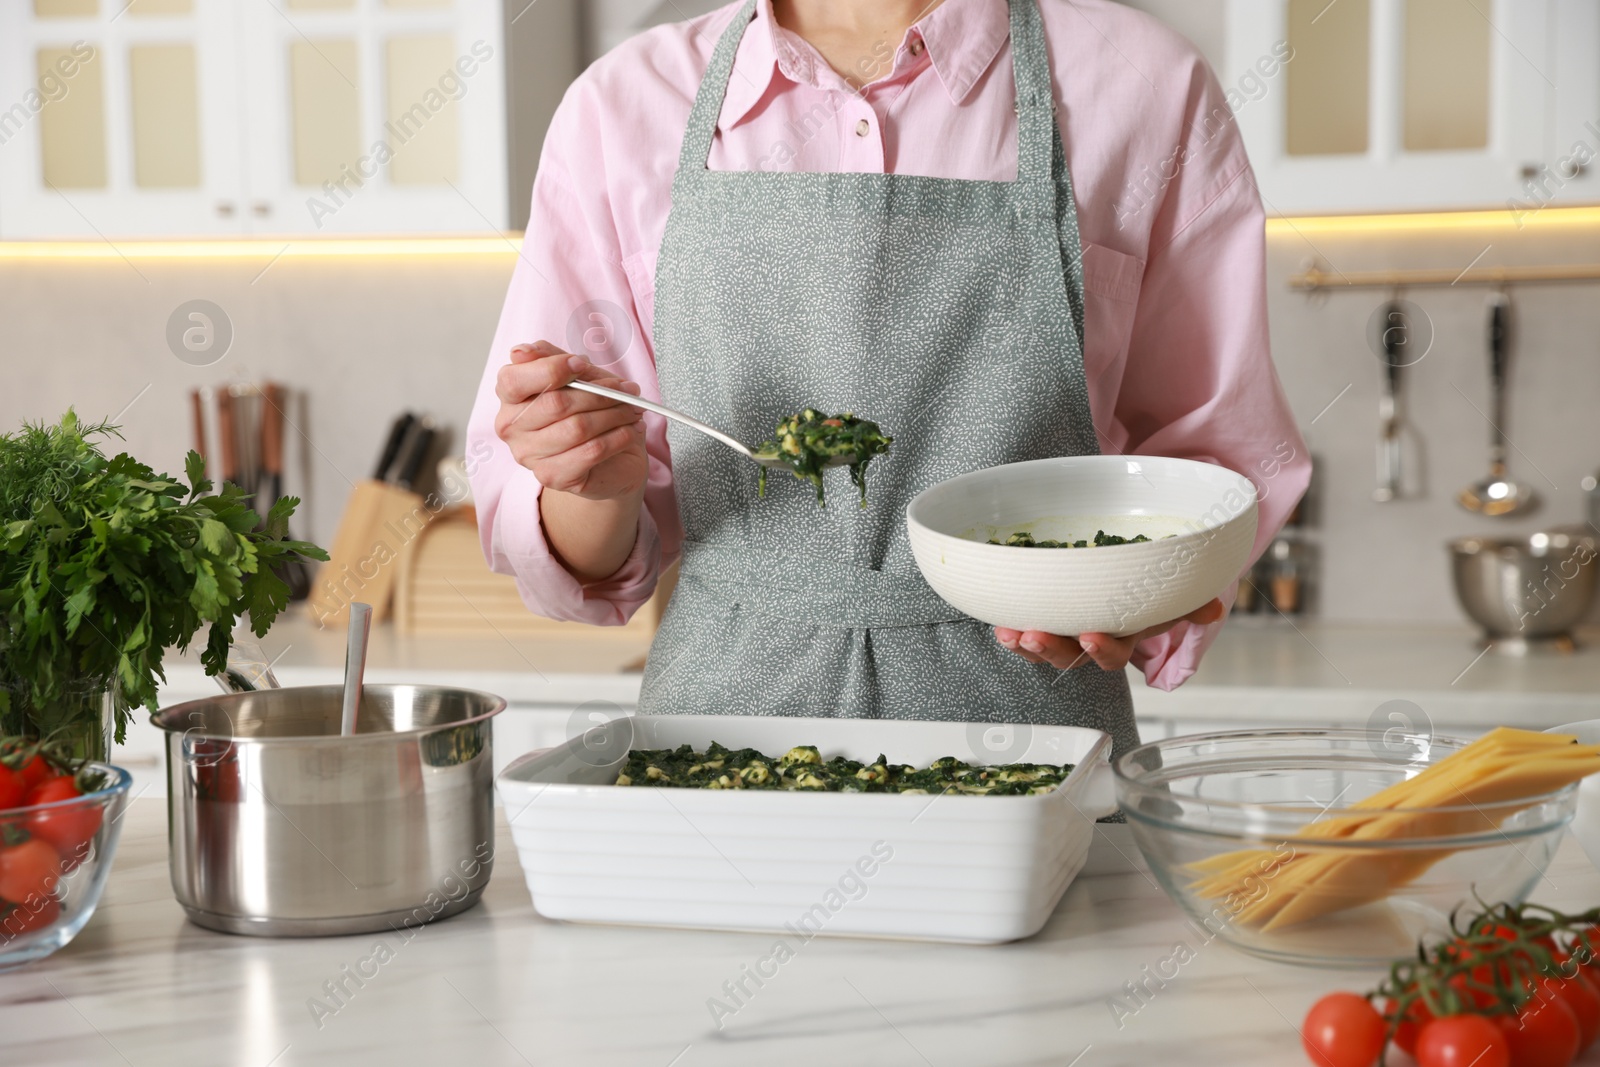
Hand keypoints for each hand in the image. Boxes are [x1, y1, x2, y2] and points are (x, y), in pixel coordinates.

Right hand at [493, 340, 648, 500]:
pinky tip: (630, 430)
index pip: (513, 380)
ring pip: (577, 427)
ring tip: (633, 409)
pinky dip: (617, 437)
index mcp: (509, 397)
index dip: (551, 369)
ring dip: (614, 414)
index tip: (582, 364)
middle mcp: (511, 427)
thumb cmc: (589, 411)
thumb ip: (551, 358)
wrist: (608, 460)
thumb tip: (522, 351)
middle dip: (599, 392)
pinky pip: (591, 451)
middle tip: (626, 389)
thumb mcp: (576, 376)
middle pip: (554, 403)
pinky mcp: (553, 477)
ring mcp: (529, 456)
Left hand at [995, 598, 1226, 672]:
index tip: (1091, 637)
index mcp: (1123, 634)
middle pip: (1069, 655)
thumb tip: (1212, 608)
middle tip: (1034, 636)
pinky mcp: (1041, 607)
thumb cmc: (1151, 575)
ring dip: (1024, 642)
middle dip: (1050, 650)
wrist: (1132, 552)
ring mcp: (1063, 625)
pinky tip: (998, 617)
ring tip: (1010, 633)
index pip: (1113, 653)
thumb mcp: (1174, 586)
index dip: (1102, 651)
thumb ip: (1191, 599)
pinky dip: (1008, 619)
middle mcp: (1091, 635)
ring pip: (1042, 644)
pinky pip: (1022, 622)